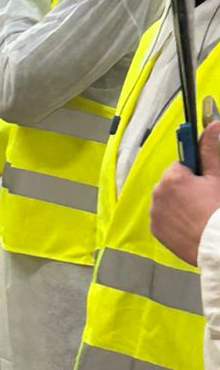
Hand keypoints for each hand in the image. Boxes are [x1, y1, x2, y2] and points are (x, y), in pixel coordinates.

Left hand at [151, 112, 219, 267]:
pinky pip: (162, 217)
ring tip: (196, 213)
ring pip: (166, 200)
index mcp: (172, 178)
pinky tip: (188, 223)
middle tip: (202, 199)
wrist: (214, 243)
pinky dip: (171, 218)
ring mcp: (154, 213)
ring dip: (177, 203)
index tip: (200, 179)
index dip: (193, 172)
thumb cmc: (216, 210)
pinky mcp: (155, 229)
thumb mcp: (217, 176)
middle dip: (184, 188)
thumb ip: (210, 150)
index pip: (179, 165)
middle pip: (170, 183)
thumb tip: (212, 126)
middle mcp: (158, 193)